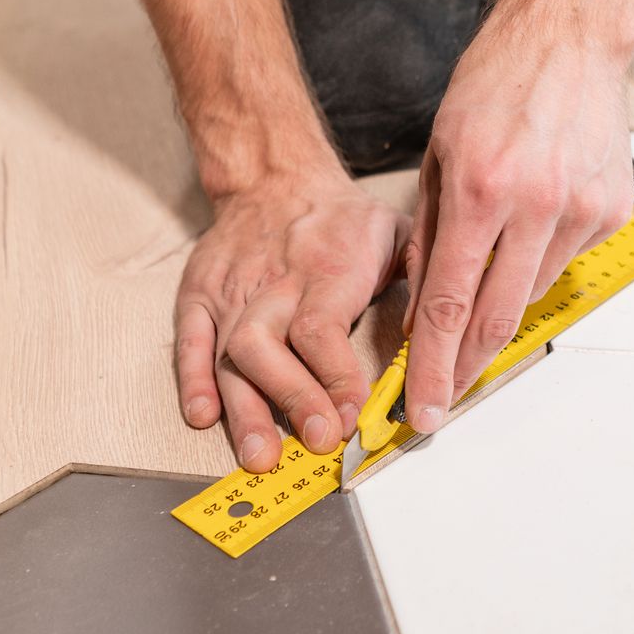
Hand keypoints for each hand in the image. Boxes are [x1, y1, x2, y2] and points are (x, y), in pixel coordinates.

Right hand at [175, 171, 406, 471]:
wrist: (275, 177)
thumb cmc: (341, 218)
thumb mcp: (396, 231)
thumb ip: (420, 278)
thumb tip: (444, 332)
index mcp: (325, 268)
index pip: (320, 328)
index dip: (333, 377)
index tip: (352, 415)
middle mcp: (273, 282)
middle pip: (267, 345)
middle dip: (291, 398)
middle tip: (316, 441)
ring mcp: (233, 291)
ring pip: (230, 353)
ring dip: (244, 408)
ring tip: (261, 456)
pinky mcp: (200, 296)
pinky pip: (189, 341)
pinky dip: (192, 380)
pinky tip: (204, 416)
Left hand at [401, 6, 633, 432]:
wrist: (572, 40)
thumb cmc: (497, 82)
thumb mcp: (440, 152)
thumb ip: (430, 233)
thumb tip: (422, 305)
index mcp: (481, 190)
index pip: (452, 304)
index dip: (434, 365)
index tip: (422, 406)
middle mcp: (536, 206)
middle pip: (497, 318)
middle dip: (465, 369)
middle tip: (442, 400)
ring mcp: (581, 210)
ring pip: (532, 294)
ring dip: (501, 307)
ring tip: (482, 290)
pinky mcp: (611, 211)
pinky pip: (565, 260)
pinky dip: (538, 261)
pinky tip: (530, 225)